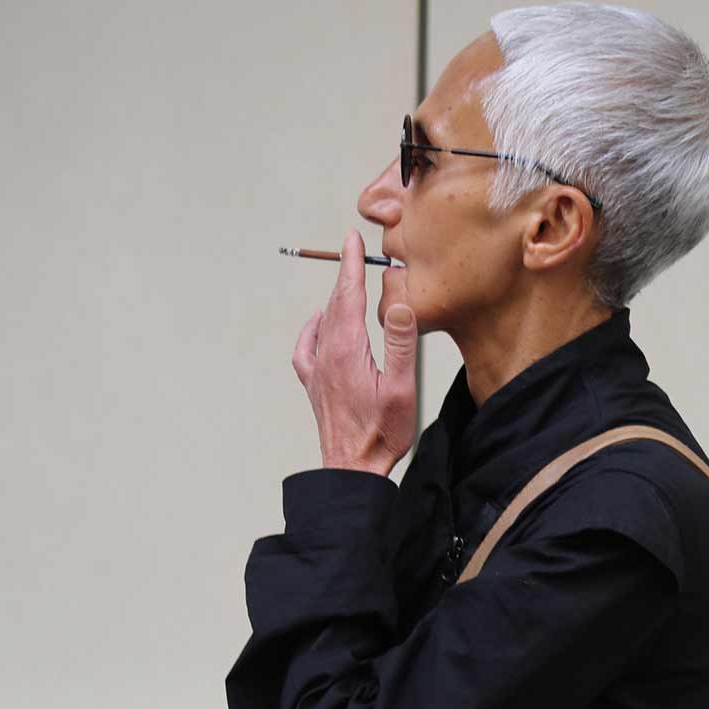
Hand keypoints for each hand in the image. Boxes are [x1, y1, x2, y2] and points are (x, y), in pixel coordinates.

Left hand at [292, 229, 417, 472]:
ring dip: (334, 298)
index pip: (349, 295)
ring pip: (322, 322)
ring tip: (345, 282)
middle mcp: (326, 355)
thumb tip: (398, 304)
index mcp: (347, 349)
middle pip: (334, 303)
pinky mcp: (315, 386)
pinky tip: (318, 324)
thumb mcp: (402, 387)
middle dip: (344, 274)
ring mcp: (317, 370)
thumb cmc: (381, 433)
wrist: (353, 469)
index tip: (351, 239)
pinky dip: (313, 329)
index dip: (351, 264)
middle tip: (350, 248)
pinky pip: (307, 348)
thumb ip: (400, 343)